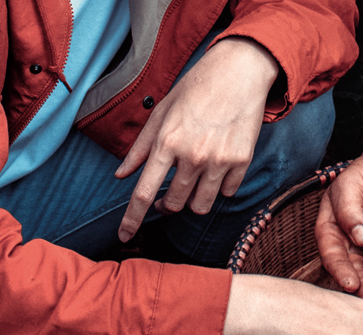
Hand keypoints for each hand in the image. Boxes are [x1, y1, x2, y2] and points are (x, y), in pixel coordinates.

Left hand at [116, 37, 279, 241]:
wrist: (239, 71)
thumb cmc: (196, 88)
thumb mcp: (161, 113)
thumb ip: (140, 148)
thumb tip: (121, 175)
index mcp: (167, 142)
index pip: (143, 192)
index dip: (131, 219)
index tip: (125, 236)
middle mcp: (193, 155)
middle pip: (174, 204)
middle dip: (166, 205)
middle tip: (166, 196)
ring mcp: (219, 160)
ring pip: (201, 205)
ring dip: (193, 201)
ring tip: (193, 184)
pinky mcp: (242, 161)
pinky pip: (227, 192)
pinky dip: (220, 187)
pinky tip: (217, 168)